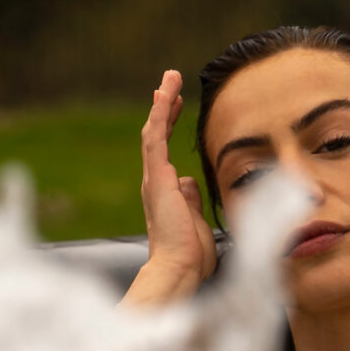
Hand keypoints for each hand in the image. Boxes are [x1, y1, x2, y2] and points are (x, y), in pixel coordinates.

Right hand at [132, 70, 216, 299]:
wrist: (178, 271)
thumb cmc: (190, 256)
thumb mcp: (196, 221)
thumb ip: (191, 200)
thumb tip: (189, 182)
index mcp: (164, 193)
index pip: (164, 151)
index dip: (169, 126)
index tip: (176, 105)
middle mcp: (155, 183)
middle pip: (156, 137)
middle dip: (163, 109)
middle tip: (169, 84)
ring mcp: (154, 180)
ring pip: (154, 132)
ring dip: (162, 104)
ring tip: (170, 79)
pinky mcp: (157, 178)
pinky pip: (156, 139)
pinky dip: (160, 115)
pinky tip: (165, 94)